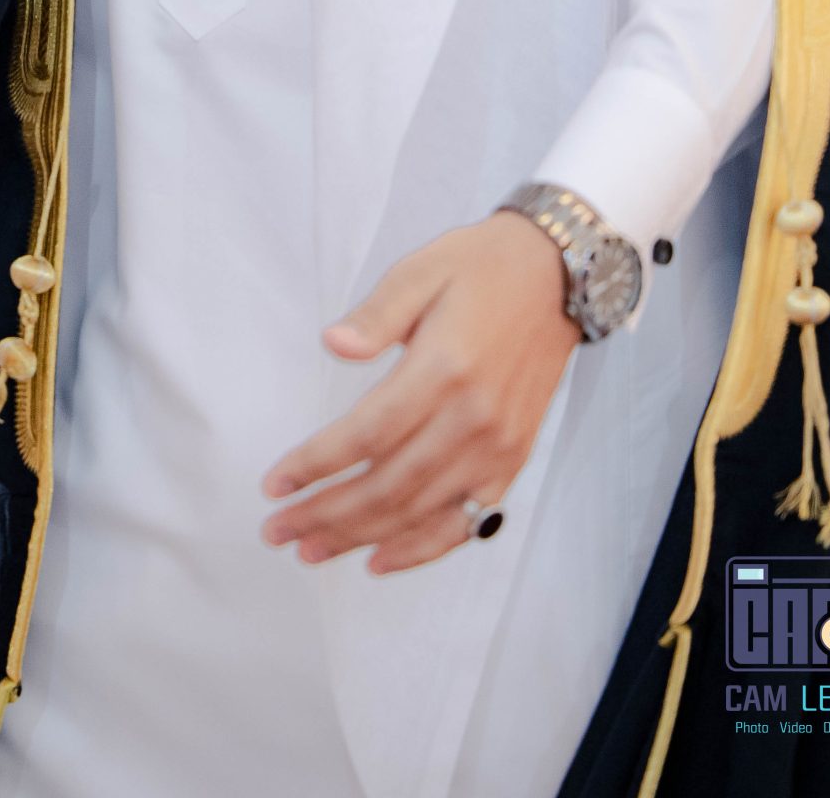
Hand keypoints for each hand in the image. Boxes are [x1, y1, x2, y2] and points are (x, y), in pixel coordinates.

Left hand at [261, 213, 579, 575]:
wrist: (556, 278)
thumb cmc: (479, 269)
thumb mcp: (420, 271)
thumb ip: (375, 315)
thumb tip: (331, 344)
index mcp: (444, 368)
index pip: (368, 434)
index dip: (317, 464)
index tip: (274, 484)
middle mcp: (473, 419)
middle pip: (388, 486)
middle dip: (326, 514)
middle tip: (277, 531)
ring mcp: (497, 447)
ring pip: (420, 512)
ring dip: (361, 538)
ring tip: (311, 550)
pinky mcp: (512, 460)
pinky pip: (465, 522)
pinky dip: (422, 548)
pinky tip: (380, 560)